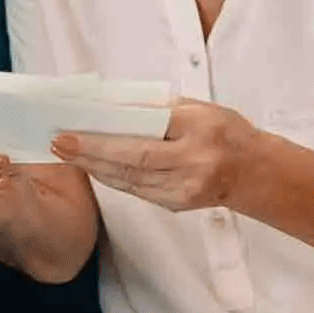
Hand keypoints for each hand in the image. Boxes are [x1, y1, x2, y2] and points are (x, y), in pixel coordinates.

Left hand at [53, 99, 260, 211]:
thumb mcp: (197, 108)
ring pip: (129, 180)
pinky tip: (94, 168)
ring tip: (68, 154)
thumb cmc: (225, 131)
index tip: (70, 133)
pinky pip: (137, 191)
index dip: (101, 139)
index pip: (141, 136)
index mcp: (198, 130)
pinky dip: (113, 178)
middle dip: (89, 155)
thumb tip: (110, 107)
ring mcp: (185, 190)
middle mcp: (192, 164)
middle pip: (130, 163)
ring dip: (95, 167)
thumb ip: (157, 109)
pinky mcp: (178, 205)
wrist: (255, 171)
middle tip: (58, 145)